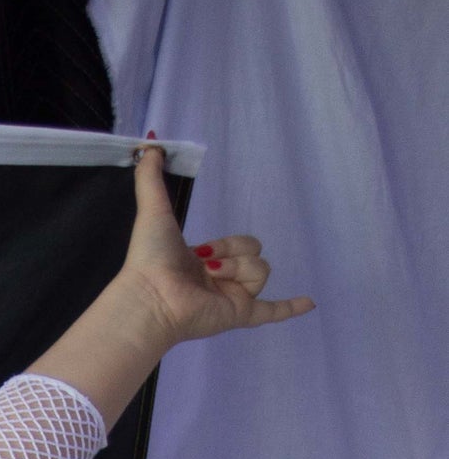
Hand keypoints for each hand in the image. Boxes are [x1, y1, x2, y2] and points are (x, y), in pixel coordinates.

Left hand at [122, 141, 314, 345]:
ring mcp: (231, 299)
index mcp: (204, 264)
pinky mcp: (239, 314)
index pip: (235, 245)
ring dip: (239, 268)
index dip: (223, 244)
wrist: (151, 296)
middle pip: (253, 252)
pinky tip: (310, 303)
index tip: (198, 252)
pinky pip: (270, 310)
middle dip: (234, 250)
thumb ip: (150, 177)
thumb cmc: (150, 259)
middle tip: (206, 263)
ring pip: (261, 271)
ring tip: (213, 277)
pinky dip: (290, 307)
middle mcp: (220, 283)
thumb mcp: (153, 208)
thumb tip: (149, 144)